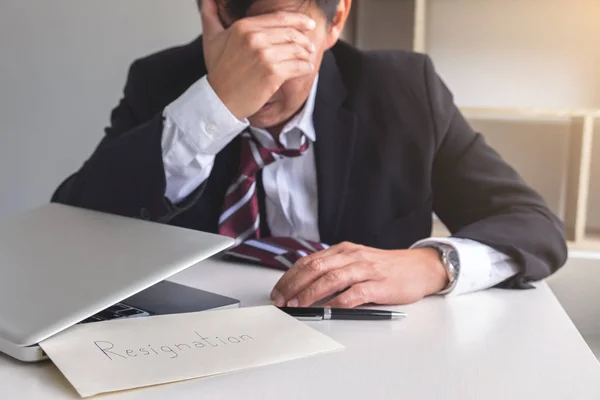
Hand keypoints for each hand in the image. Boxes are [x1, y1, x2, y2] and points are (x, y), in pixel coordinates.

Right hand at [201, 0, 316, 119]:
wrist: (219, 100)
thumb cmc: (218, 71)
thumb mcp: (211, 38)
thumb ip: (210, 14)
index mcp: (243, 27)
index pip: (280, 18)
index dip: (298, 20)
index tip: (308, 24)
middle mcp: (255, 38)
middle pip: (291, 33)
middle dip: (304, 39)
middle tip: (309, 45)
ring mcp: (265, 56)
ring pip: (297, 49)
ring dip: (306, 54)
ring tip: (308, 57)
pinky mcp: (273, 73)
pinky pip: (298, 66)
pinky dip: (306, 67)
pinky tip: (306, 68)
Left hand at [270, 242, 448, 307]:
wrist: (419, 267)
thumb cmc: (385, 267)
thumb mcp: (356, 261)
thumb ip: (334, 269)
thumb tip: (304, 286)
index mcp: (343, 250)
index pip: (310, 261)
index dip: (290, 276)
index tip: (278, 291)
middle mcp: (352, 256)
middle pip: (316, 267)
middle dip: (295, 285)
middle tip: (282, 300)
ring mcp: (367, 269)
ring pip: (333, 278)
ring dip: (312, 292)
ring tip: (298, 305)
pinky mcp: (380, 284)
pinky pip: (357, 292)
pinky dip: (340, 301)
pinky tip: (329, 308)